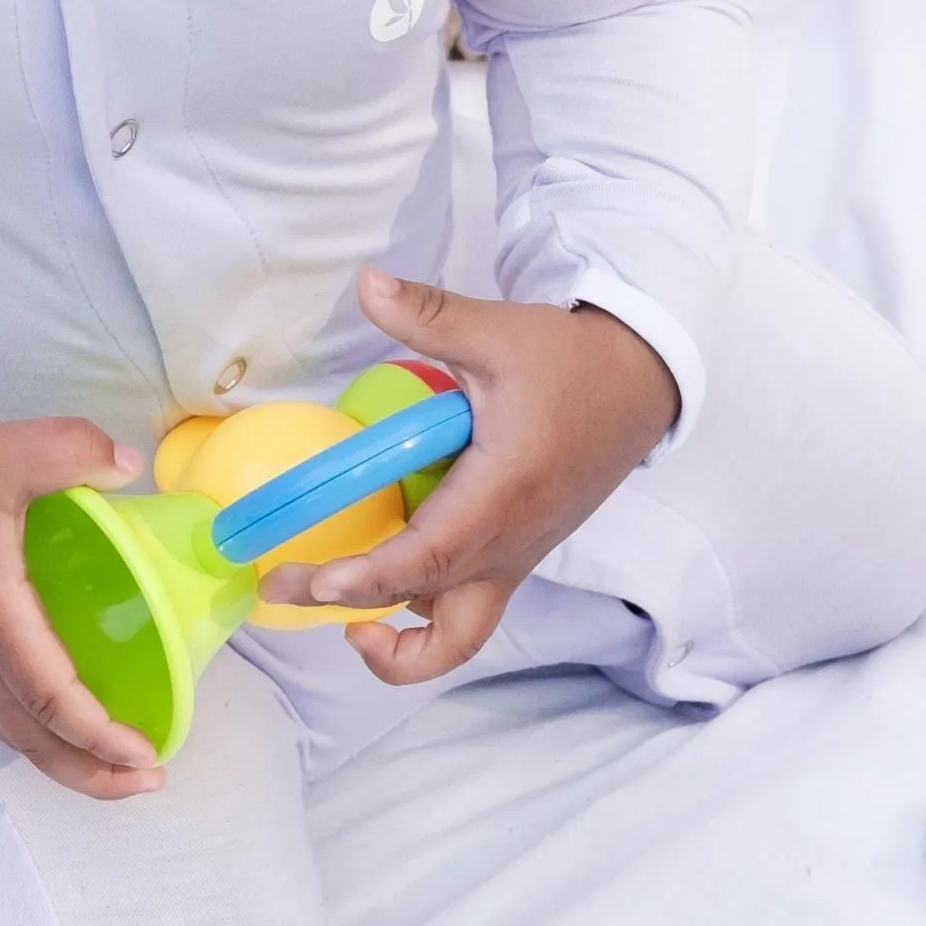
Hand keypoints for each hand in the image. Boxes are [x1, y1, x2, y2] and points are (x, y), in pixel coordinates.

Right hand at [0, 415, 165, 798]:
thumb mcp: (9, 449)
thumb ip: (77, 450)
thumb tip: (128, 466)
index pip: (53, 702)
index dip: (101, 737)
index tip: (146, 755)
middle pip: (33, 739)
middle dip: (91, 772)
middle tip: (145, 779)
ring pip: (9, 727)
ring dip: (60, 754)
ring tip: (106, 757)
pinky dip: (31, 724)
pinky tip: (52, 704)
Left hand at [255, 266, 677, 687]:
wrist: (640, 386)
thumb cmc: (570, 362)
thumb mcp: (497, 330)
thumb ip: (428, 313)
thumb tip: (367, 283)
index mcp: (503, 494)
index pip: (431, 557)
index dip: (373, 577)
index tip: (319, 581)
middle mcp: (510, 543)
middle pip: (438, 618)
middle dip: (361, 616)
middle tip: (285, 585)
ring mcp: (517, 556)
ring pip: (461, 633)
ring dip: (402, 642)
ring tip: (336, 604)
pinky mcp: (520, 553)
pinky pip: (468, 605)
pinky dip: (422, 610)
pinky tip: (380, 576)